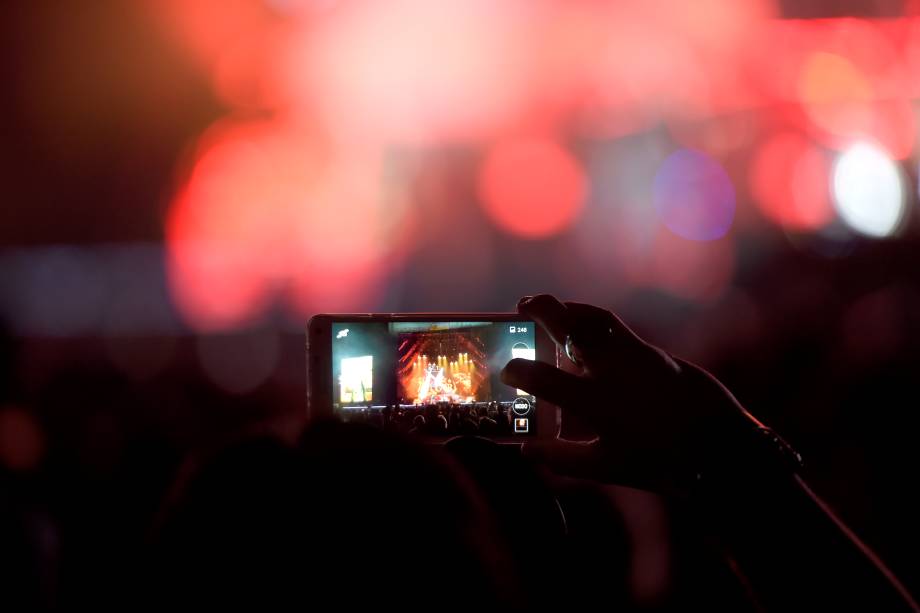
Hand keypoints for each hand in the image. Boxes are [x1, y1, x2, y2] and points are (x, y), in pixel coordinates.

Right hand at [501, 295, 759, 494]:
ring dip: (569, 308)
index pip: (544, 379)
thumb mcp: (607, 468)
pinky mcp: (653, 352)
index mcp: (596, 403)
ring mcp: (636, 356)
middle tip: (522, 304)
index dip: (519, 371)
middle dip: (542, 311)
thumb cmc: (661, 462)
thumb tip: (527, 451)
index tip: (506, 370)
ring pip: (595, 319)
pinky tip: (584, 327)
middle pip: (570, 328)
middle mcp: (613, 371)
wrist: (718, 445)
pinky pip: (615, 327)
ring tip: (549, 305)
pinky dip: (592, 321)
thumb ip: (562, 459)